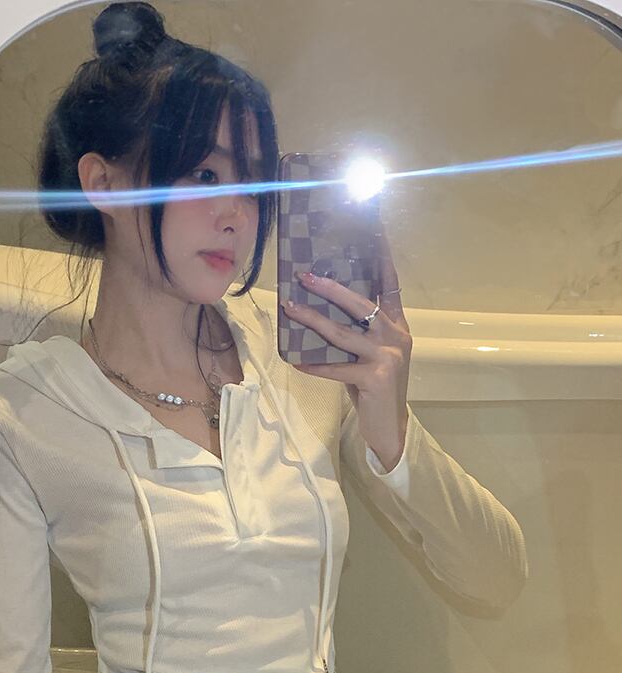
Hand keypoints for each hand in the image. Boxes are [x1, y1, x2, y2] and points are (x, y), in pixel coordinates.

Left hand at [281, 227, 411, 471]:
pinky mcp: (374, 378)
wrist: (390, 429)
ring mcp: (387, 357)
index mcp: (397, 326)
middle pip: (360, 304)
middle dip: (331, 288)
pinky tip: (295, 361)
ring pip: (343, 333)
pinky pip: (336, 368)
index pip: (389, 285)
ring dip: (313, 320)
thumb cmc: (374, 390)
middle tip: (305, 275)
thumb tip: (322, 309)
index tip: (373, 229)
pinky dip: (314, 365)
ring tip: (290, 307)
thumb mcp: (370, 356)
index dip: (381, 257)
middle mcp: (395, 336)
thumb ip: (358, 333)